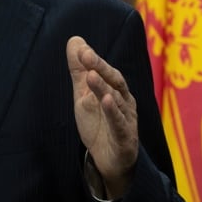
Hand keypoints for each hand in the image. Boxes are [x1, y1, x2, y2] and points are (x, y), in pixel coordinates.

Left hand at [67, 36, 138, 198]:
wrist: (109, 161)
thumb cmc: (99, 123)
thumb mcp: (84, 95)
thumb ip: (80, 70)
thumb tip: (75, 40)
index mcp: (116, 90)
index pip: (106, 72)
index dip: (94, 60)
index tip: (81, 49)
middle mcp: (124, 102)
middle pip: (114, 82)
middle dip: (101, 68)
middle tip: (87, 56)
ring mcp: (126, 120)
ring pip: (117, 101)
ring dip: (104, 88)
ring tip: (92, 75)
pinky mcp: (125, 139)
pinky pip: (120, 124)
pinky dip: (114, 113)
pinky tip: (106, 101)